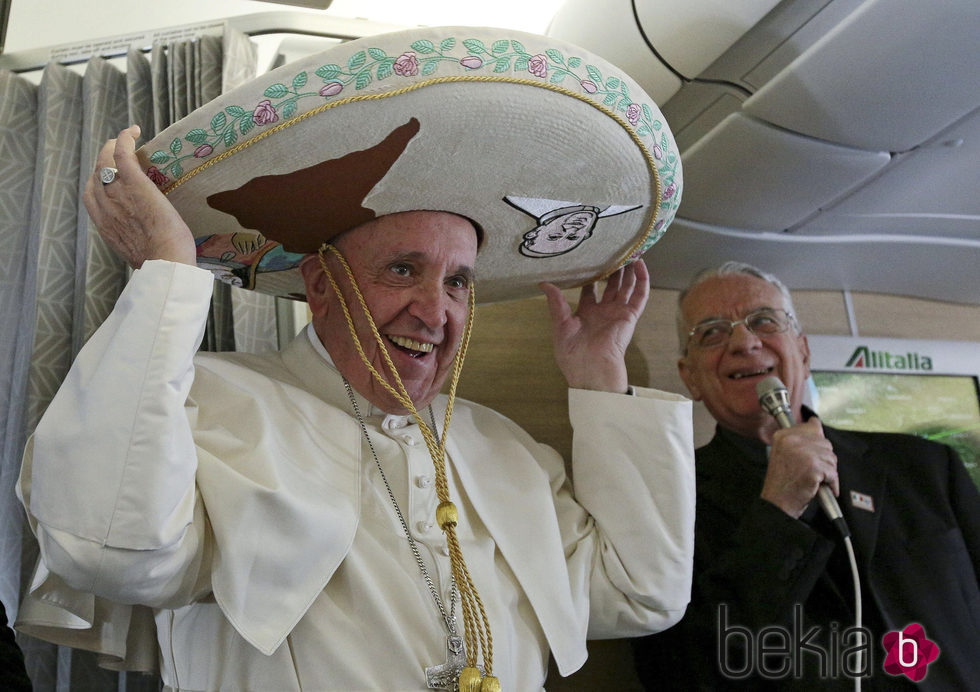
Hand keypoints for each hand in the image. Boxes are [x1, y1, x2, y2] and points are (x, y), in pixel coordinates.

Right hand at [83, 125, 195, 268]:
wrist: (165, 262)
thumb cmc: (160, 262)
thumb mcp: (136, 252)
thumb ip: (132, 239)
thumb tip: (146, 238)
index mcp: (104, 224)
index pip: (92, 194)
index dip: (99, 181)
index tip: (110, 176)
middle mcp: (104, 205)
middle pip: (98, 173)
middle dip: (105, 160)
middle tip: (119, 151)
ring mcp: (116, 192)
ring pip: (107, 161)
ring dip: (114, 147)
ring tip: (127, 140)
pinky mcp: (134, 183)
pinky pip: (123, 153)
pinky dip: (125, 139)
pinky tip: (133, 131)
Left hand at [540, 259, 649, 392]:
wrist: (590, 369)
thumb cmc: (573, 354)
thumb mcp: (560, 324)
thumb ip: (556, 302)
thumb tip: (543, 283)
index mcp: (586, 314)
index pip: (590, 290)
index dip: (590, 275)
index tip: (589, 258)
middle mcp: (604, 312)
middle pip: (611, 285)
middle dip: (612, 269)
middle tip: (612, 250)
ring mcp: (618, 313)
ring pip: (627, 286)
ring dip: (629, 270)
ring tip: (630, 251)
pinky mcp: (630, 316)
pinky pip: (640, 295)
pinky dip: (642, 279)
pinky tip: (640, 263)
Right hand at [760, 417, 838, 518]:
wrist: (777, 503)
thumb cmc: (781, 482)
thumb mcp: (782, 453)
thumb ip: (797, 440)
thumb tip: (817, 426)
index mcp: (783, 435)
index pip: (812, 425)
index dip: (818, 439)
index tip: (817, 447)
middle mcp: (792, 440)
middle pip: (825, 442)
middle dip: (824, 458)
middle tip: (814, 470)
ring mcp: (803, 453)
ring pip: (831, 457)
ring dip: (828, 470)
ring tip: (816, 479)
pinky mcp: (813, 467)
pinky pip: (833, 472)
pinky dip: (831, 482)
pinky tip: (821, 486)